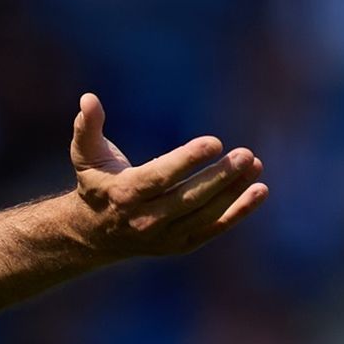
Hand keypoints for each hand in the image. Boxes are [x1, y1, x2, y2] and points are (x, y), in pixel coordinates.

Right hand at [66, 92, 266, 260]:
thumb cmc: (96, 182)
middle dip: (219, 177)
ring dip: (233, 191)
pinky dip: (238, 212)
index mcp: (124, 194)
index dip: (187, 161)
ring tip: (255, 164)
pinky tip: (258, 190)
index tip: (214, 142)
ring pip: (205, 214)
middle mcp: (145, 219)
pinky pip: (214, 228)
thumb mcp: (85, 154)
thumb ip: (86, 126)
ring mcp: (165, 235)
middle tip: (245, 154)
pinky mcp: (180, 244)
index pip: (160, 178)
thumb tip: (88, 98)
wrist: (95, 233)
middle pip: (188, 198)